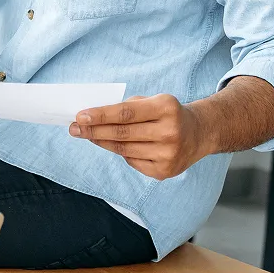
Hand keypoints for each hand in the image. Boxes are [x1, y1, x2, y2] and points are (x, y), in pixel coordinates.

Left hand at [69, 94, 209, 179]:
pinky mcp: (165, 171)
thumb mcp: (152, 101)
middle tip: (74, 128)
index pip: (125, 113)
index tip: (79, 116)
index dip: (100, 115)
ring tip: (87, 135)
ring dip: (101, 142)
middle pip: (121, 133)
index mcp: (166, 108)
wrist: (199, 134)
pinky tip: (114, 145)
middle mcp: (170, 132)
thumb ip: (126, 107)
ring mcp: (169, 154)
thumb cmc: (167, 114)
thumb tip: (92, 117)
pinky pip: (132, 161)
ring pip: (123, 150)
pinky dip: (120, 153)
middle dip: (93, 130)